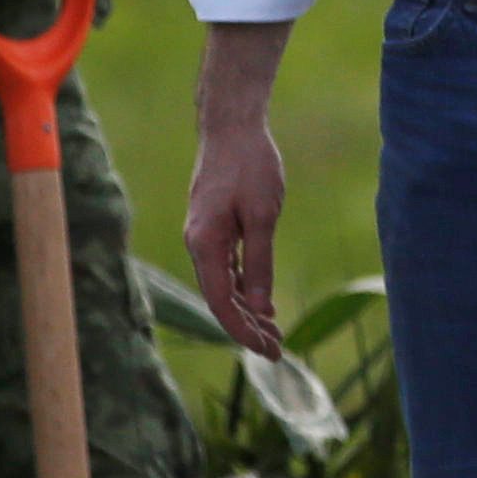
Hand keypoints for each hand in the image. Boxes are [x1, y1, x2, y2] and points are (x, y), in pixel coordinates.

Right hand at [186, 120, 287, 355]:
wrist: (231, 126)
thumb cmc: (250, 166)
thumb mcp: (263, 216)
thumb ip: (259, 263)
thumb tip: (258, 308)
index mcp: (205, 245)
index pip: (220, 303)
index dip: (243, 331)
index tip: (268, 351)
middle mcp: (198, 245)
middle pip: (220, 300)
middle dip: (248, 328)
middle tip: (278, 351)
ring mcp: (204, 237)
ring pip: (223, 286)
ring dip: (247, 311)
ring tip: (274, 334)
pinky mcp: (213, 229)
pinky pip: (226, 269)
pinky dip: (244, 288)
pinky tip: (262, 305)